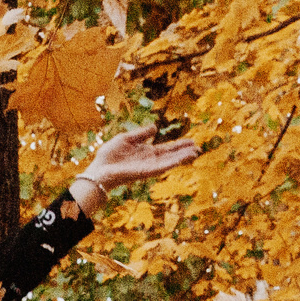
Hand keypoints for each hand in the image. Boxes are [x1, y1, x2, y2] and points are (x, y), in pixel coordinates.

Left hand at [78, 124, 201, 194]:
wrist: (100, 169)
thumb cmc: (109, 155)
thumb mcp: (126, 138)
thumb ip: (141, 134)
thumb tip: (155, 128)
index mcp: (146, 152)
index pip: (166, 148)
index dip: (179, 145)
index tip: (192, 141)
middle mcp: (150, 160)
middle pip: (171, 155)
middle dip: (184, 152)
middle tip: (199, 148)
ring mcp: (149, 167)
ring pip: (169, 162)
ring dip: (182, 158)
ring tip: (195, 153)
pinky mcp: (146, 172)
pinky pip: (162, 167)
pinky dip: (173, 162)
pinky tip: (182, 159)